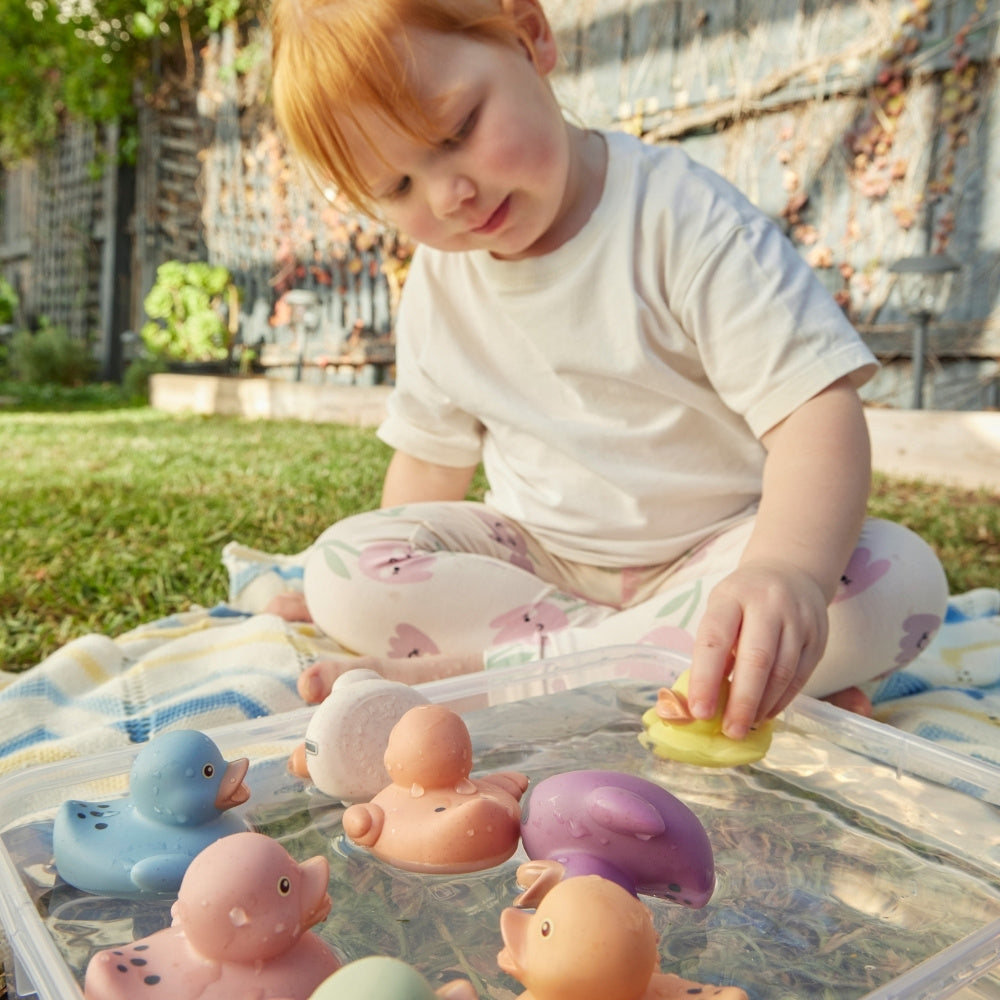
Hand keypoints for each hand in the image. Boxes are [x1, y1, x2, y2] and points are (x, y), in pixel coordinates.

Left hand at [686, 560, 828, 739]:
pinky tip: (766, 713)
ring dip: (763, 705)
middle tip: (729, 731)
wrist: (790, 571)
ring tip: (746, 726)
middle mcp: (768, 604)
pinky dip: (782, 700)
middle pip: (756, 659)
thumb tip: (702, 702)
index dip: (705, 678)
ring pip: (783, 671)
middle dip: (742, 701)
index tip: (699, 711)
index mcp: (732, 596)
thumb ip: (713, 650)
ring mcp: (798, 620)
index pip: (715, 638)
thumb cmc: (744, 600)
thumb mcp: (721, 611)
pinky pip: (801, 676)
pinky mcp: (818, 637)